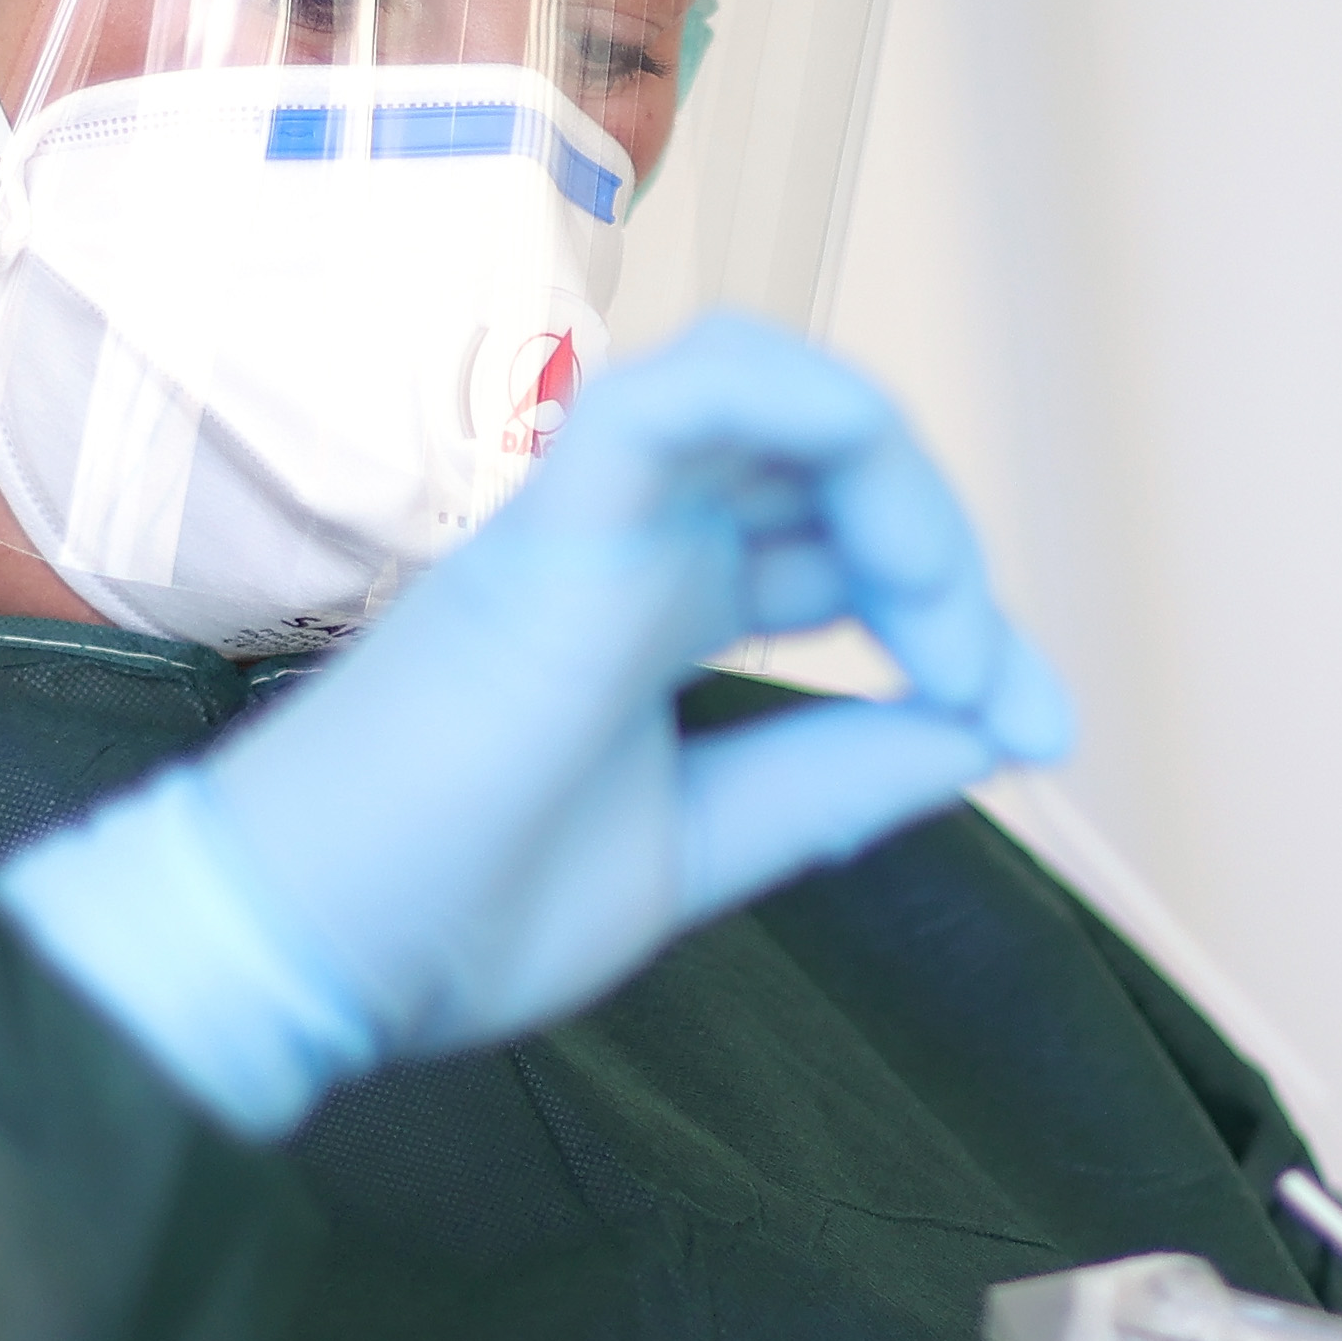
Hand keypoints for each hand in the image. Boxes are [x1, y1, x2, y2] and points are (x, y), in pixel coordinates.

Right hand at [0, 318, 1073, 1131]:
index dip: (956, 615)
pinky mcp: (562, 513)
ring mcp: (595, 516)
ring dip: (901, 491)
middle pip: (830, 464)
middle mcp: (630, 538)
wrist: (311, 952)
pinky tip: (886, 541)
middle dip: (951, 564)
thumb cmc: (458, 907)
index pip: (835, 541)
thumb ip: (832, 779)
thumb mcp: (703, 844)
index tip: (1030, 729)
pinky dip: (818, 413)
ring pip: (776, 393)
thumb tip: (985, 731)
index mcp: (652, 606)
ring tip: (949, 632)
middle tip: (1000, 697)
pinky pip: (696, 387)